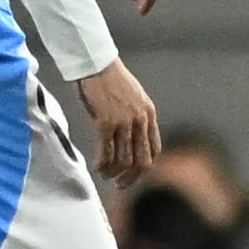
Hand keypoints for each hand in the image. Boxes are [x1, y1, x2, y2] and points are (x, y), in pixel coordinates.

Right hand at [76, 60, 161, 183]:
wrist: (94, 63)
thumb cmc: (109, 77)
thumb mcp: (133, 96)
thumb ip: (135, 115)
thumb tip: (129, 135)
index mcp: (149, 114)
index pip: (154, 149)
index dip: (144, 167)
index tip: (133, 174)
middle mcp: (140, 121)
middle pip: (142, 160)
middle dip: (132, 177)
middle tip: (121, 185)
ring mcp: (123, 122)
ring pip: (123, 160)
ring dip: (114, 173)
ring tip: (105, 176)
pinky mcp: (104, 122)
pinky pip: (105, 152)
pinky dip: (102, 164)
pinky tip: (97, 168)